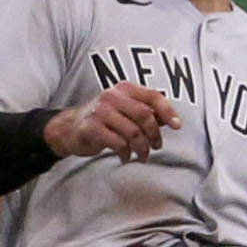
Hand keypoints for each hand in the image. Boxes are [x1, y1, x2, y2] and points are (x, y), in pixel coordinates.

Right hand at [44, 83, 176, 162]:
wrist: (69, 129)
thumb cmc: (104, 119)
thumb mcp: (125, 110)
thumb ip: (147, 112)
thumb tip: (171, 120)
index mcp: (124, 89)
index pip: (153, 96)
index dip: (168, 111)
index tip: (177, 126)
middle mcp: (112, 96)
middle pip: (144, 115)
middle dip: (154, 134)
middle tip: (156, 146)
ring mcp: (100, 112)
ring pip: (133, 132)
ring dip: (142, 148)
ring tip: (142, 155)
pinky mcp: (91, 128)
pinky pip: (118, 143)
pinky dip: (126, 153)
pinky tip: (125, 157)